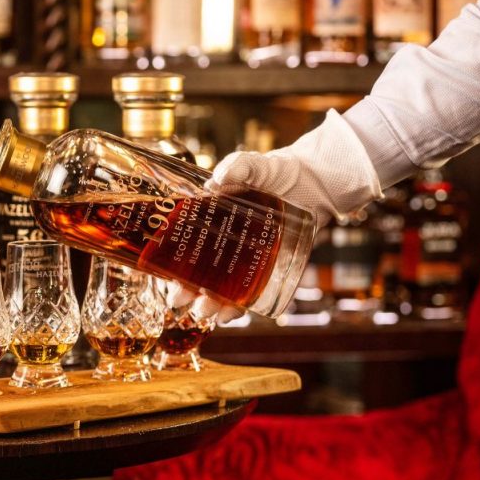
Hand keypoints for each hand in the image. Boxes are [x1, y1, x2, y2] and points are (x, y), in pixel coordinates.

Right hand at [171, 110, 382, 320]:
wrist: (314, 181)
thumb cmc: (276, 172)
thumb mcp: (254, 165)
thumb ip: (238, 167)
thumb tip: (217, 180)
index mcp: (209, 222)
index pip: (182, 248)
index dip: (170, 266)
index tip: (166, 278)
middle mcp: (223, 245)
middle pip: (197, 275)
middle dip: (186, 292)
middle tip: (180, 301)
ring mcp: (245, 261)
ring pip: (221, 290)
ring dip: (210, 306)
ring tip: (206, 313)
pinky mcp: (269, 270)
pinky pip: (251, 294)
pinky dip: (239, 308)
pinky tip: (231, 314)